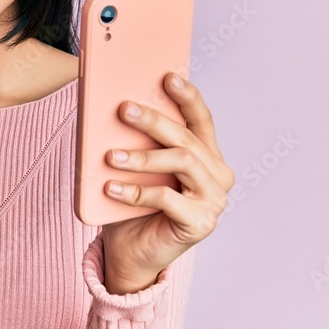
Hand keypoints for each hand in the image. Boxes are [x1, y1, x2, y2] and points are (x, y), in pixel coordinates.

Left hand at [101, 72, 233, 293]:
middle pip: (186, 138)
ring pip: (181, 162)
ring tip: (111, 155)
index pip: (201, 119)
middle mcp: (217, 175)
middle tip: (124, 109)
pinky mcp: (201, 223)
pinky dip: (136, 191)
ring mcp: (213, 200)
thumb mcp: (136, 166)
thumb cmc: (134, 203)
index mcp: (207, 155)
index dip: (187, 96)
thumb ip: (137, 140)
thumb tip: (116, 106)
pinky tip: (111, 187)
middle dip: (154, 120)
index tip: (167, 77)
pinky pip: (167, 199)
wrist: (131, 252)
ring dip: (143, 157)